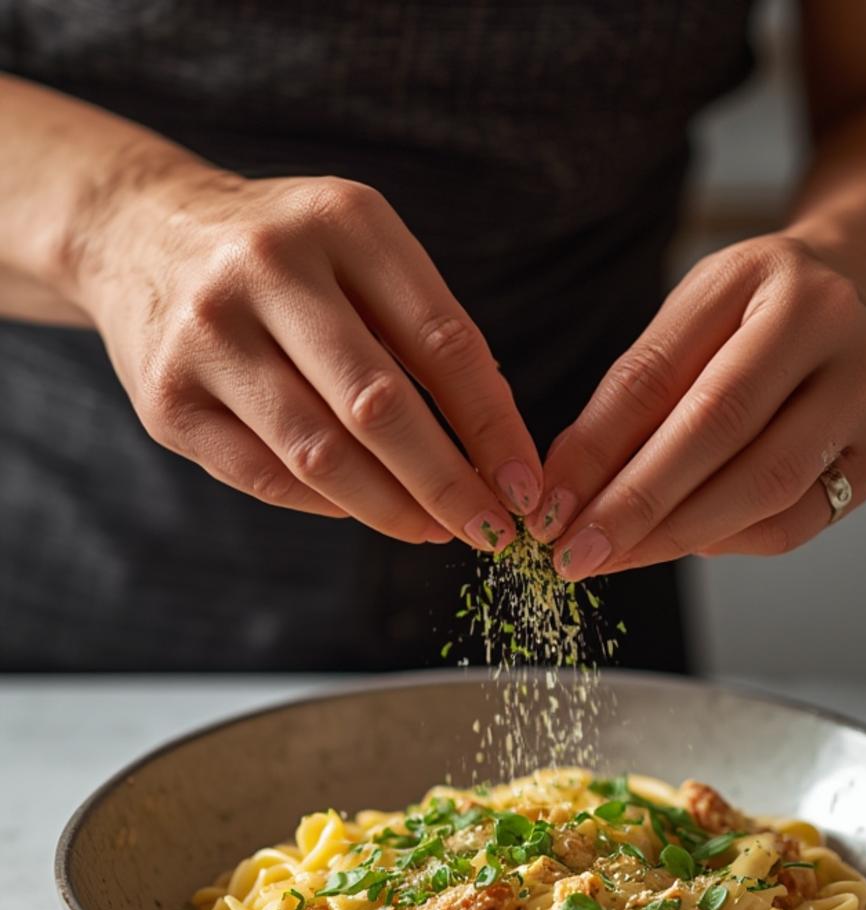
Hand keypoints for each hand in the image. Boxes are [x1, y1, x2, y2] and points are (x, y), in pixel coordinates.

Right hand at [70, 158, 541, 547]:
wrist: (139, 232)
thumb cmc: (286, 258)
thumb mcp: (361, 251)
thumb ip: (427, 331)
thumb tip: (498, 449)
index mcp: (341, 222)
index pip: (443, 342)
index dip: (493, 428)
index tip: (527, 487)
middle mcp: (267, 270)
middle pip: (379, 406)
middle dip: (449, 483)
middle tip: (493, 532)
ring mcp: (208, 337)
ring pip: (320, 455)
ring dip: (393, 509)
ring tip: (437, 531)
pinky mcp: (167, 399)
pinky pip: (265, 478)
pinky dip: (328, 506)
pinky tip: (368, 512)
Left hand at [528, 234, 865, 575]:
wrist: (860, 300)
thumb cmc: (754, 314)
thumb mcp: (688, 321)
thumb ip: (630, 395)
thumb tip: (565, 490)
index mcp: (772, 284)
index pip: (665, 377)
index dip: (599, 450)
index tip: (550, 508)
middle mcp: (837, 336)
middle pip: (723, 436)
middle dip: (636, 507)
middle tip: (576, 553)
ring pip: (765, 490)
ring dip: (676, 535)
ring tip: (616, 554)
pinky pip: (792, 524)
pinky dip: (726, 541)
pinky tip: (684, 538)